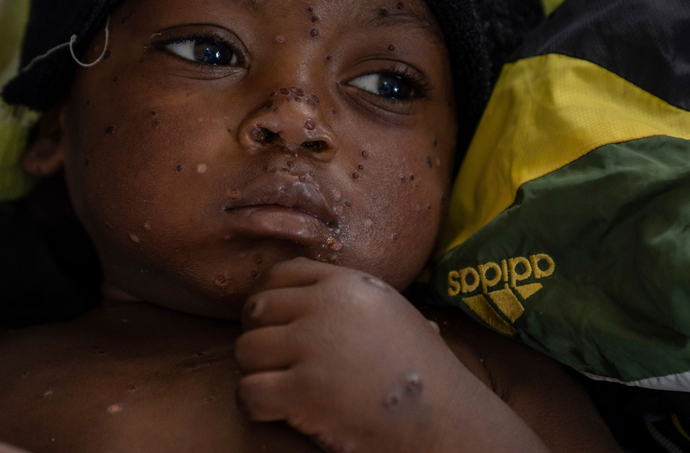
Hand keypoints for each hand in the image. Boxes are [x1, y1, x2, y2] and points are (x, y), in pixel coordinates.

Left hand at [235, 258, 459, 452]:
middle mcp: (324, 306)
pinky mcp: (304, 391)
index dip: (267, 299)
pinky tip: (275, 410)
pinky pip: (248, 391)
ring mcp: (312, 346)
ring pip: (246, 349)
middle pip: (257, 310)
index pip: (280, 275)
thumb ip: (348, 296)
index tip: (273, 324)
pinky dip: (254, 404)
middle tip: (276, 361)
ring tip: (278, 387)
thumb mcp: (388, 309)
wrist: (444, 415)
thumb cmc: (419, 366)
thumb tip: (310, 293)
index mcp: (344, 283)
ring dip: (255, 371)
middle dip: (260, 336)